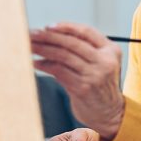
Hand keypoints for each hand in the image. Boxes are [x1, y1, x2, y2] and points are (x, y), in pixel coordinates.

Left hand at [31, 23, 123, 140]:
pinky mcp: (83, 87)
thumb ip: (83, 50)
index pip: (86, 32)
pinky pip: (59, 71)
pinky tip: (36, 63)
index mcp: (111, 50)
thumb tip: (50, 36)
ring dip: (43, 49)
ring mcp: (95, 74)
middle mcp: (105, 61)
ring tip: (30, 46)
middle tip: (32, 34)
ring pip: (63, 55)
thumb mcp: (100, 64)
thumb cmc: (99, 86)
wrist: (109, 113)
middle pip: (72, 42)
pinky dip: (45, 65)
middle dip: (49, 37)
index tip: (47, 27)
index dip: (66, 27)